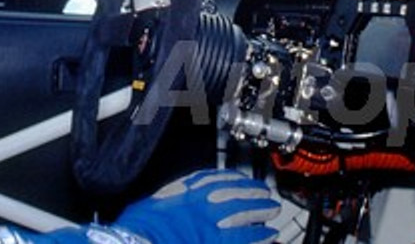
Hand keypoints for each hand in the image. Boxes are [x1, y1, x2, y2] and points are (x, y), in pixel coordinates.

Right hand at [112, 169, 280, 243]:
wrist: (142, 237)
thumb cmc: (146, 222)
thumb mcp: (163, 198)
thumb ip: (180, 193)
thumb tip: (187, 193)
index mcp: (191, 187)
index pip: (220, 177)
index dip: (236, 179)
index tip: (244, 179)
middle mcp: (206, 200)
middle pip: (238, 192)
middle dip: (254, 192)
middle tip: (266, 194)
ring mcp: (214, 221)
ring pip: (246, 212)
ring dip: (261, 210)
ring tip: (272, 210)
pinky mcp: (218, 240)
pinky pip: (246, 237)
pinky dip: (260, 236)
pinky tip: (269, 236)